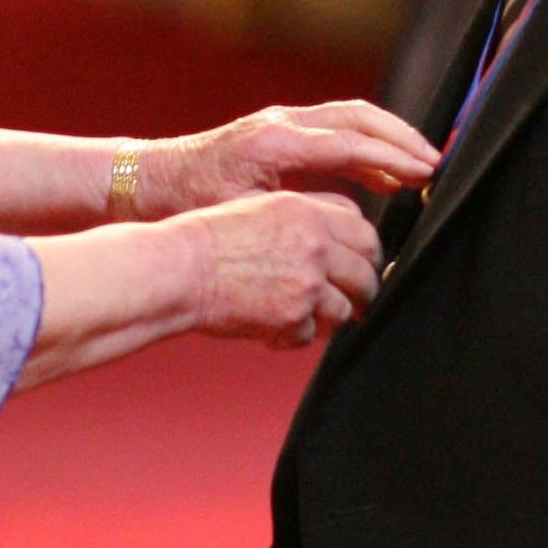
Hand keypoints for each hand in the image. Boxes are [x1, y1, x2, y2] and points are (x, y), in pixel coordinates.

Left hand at [149, 100, 435, 210]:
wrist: (149, 183)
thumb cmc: (189, 207)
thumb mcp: (238, 216)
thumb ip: (287, 217)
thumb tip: (337, 233)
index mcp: (275, 144)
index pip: (349, 144)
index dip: (391, 158)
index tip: (425, 172)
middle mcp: (282, 123)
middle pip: (359, 118)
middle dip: (401, 139)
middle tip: (436, 164)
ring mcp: (282, 121)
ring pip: (351, 117)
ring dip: (389, 137)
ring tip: (421, 166)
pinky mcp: (281, 129)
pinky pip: (336, 128)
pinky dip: (367, 146)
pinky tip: (384, 175)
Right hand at [181, 192, 381, 344]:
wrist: (181, 269)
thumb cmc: (208, 242)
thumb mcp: (261, 208)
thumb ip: (303, 221)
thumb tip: (335, 246)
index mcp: (307, 211)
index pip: (363, 229)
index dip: (367, 251)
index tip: (363, 265)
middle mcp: (314, 244)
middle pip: (365, 272)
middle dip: (365, 291)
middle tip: (357, 303)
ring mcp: (307, 282)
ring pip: (345, 309)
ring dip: (330, 319)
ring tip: (304, 321)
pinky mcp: (294, 316)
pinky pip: (312, 336)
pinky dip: (294, 338)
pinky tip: (272, 332)